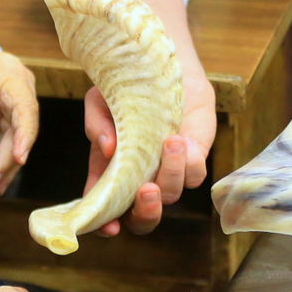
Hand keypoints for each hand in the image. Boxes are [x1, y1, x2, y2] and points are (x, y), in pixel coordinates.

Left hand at [0, 39, 38, 194]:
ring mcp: (16, 107)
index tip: (19, 158)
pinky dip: (1, 163)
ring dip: (4, 165)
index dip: (25, 133)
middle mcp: (20, 91)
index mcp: (10, 75)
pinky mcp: (8, 120)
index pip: (24, 106)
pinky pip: (9, 145)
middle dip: (7, 158)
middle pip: (22, 129)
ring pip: (16, 141)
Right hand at [81, 73, 215, 236]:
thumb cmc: (124, 88)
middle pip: (143, 220)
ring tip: (171, 140)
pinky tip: (181, 139)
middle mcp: (139, 180)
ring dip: (170, 173)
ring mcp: (167, 172)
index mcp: (110, 174)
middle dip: (145, 212)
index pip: (105, 211)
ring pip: (171, 194)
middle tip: (147, 190)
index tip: (109, 226)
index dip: (105, 224)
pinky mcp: (194, 159)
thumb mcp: (100, 102)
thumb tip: (108, 147)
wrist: (162, 66)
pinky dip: (189, 163)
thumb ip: (96, 124)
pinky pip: (195, 175)